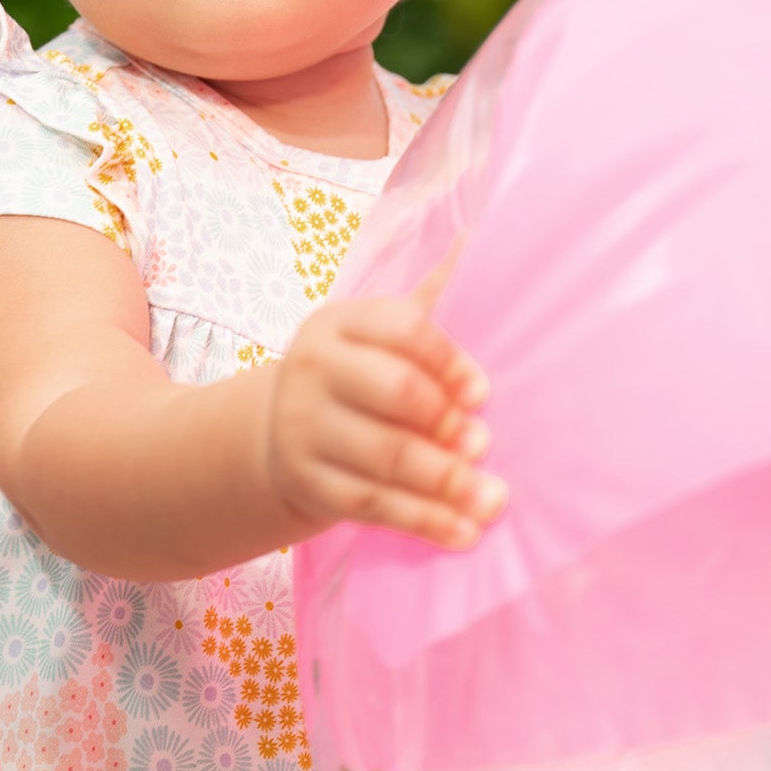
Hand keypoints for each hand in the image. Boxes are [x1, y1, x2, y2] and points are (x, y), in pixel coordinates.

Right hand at [266, 265, 506, 549]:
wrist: (277, 434)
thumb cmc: (356, 375)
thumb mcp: (378, 332)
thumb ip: (430, 296)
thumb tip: (481, 237)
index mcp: (338, 323)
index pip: (401, 330)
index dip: (449, 361)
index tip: (484, 392)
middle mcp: (312, 370)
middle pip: (394, 393)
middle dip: (445, 421)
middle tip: (484, 444)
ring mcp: (304, 428)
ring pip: (386, 457)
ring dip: (446, 481)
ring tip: (494, 500)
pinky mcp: (307, 482)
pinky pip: (372, 505)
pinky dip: (422, 522)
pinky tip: (463, 534)